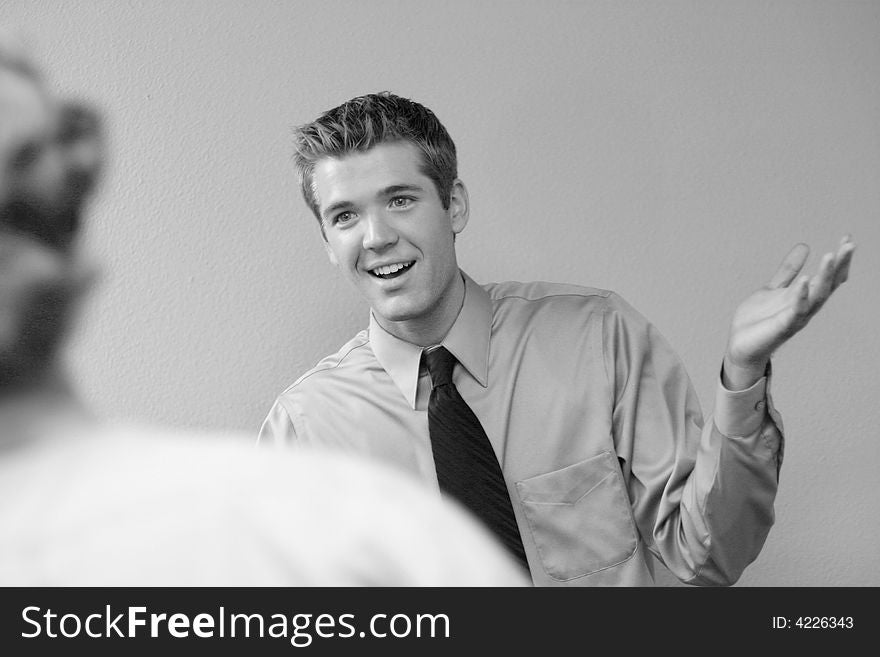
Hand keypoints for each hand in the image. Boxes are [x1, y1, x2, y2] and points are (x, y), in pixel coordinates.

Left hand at [722, 235, 855, 389]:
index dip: (839, 259)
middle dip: (839, 265)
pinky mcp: (783, 326)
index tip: (847, 238)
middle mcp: (805, 306)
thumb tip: (804, 246)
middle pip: (828, 284)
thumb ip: (788, 270)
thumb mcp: (773, 288)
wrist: (740, 346)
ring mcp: (796, 317)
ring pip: (817, 295)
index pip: (828, 276)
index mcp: (804, 297)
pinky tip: (805, 280)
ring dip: (825, 276)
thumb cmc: (758, 321)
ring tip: (831, 255)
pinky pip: (796, 311)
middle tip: (849, 244)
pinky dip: (801, 296)